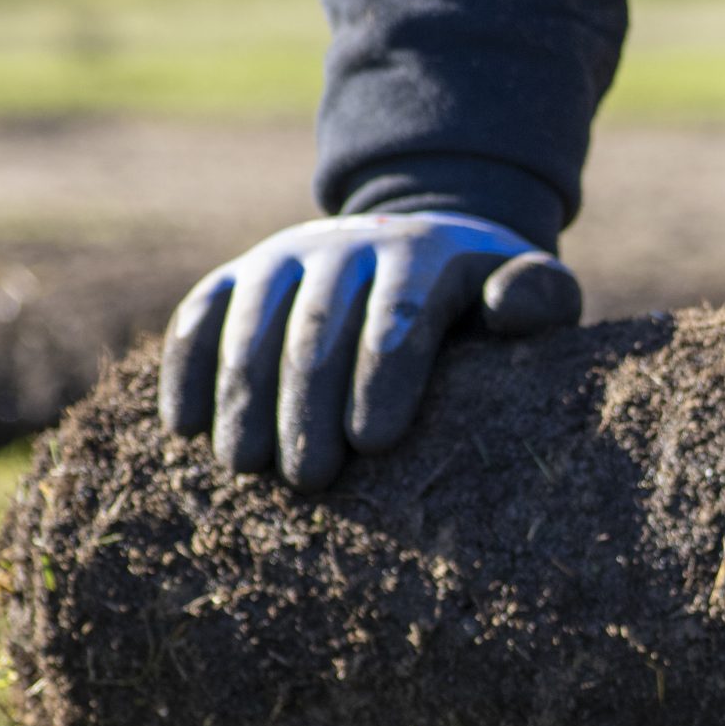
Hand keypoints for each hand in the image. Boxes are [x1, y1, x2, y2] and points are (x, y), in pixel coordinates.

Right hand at [161, 212, 581, 490]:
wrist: (419, 246)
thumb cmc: (482, 298)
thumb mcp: (532, 288)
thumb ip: (541, 296)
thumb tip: (509, 308)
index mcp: (422, 255)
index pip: (402, 311)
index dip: (385, 372)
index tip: (374, 441)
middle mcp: (347, 247)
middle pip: (319, 324)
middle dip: (308, 402)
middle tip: (308, 479)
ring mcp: (285, 257)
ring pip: (252, 319)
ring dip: (242, 392)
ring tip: (243, 466)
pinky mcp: (238, 276)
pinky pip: (201, 312)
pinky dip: (187, 364)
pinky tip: (183, 427)